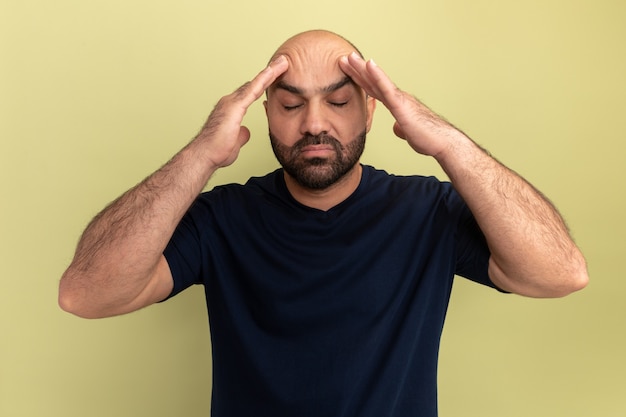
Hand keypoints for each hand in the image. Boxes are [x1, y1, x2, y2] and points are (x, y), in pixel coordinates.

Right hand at [198, 55, 288, 167]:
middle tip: (283, 63)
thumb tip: (245, 132)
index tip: (274, 77)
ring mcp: (232, 102)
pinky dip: (264, 79)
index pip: (250, 93)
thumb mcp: (234, 141)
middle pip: (254, 84)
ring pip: (255, 83)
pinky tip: (273, 71)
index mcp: (231, 109)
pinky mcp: (235, 106)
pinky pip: (253, 89)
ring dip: (270, 72)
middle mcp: (230, 101)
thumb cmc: (217, 151)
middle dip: (269, 74)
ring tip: (283, 62)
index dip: (263, 84)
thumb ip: (241, 134)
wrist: (205, 155)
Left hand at [339, 52, 453, 157]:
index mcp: (397, 104)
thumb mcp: (408, 133)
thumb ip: (401, 128)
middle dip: (357, 70)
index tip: (349, 71)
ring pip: (377, 81)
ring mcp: (400, 99)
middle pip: (373, 82)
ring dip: (363, 68)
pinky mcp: (402, 105)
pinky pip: (387, 88)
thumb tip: (396, 128)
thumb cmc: (428, 138)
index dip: (361, 80)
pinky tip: (369, 64)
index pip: (375, 90)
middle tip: (343, 58)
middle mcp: (398, 98)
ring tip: (350, 57)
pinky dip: (377, 75)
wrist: (441, 142)